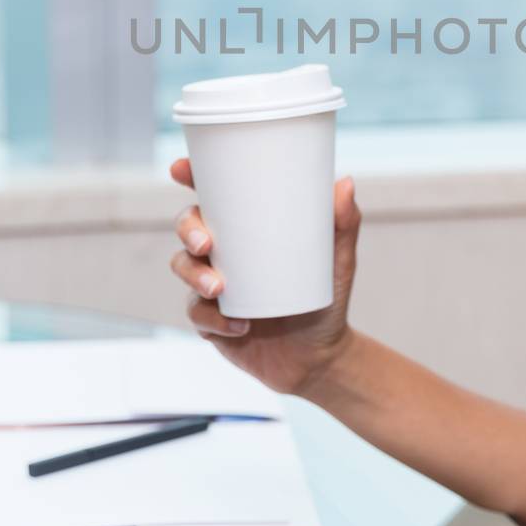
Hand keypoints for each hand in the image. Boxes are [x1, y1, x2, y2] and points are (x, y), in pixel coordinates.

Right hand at [168, 156, 360, 395]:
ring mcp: (212, 287)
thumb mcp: (338, 262)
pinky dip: (214, 320)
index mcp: (247, 228)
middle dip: (188, 230)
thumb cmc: (327, 299)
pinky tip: (240, 326)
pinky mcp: (211, 322)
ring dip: (194, 276)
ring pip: (183, 269)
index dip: (191, 177)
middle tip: (206, 244)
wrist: (321, 357)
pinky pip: (198, 315)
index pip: (212, 195)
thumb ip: (344, 224)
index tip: (181, 169)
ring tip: (219, 289)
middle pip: (187, 228)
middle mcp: (223, 253)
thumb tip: (345, 183)